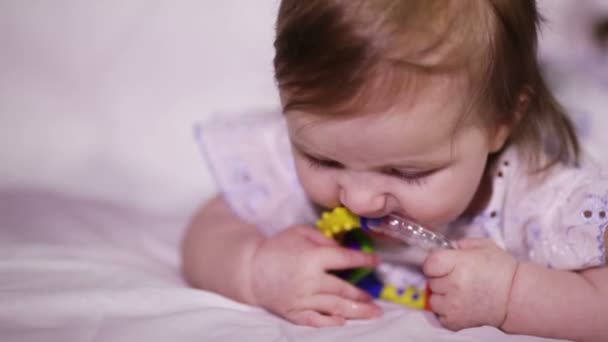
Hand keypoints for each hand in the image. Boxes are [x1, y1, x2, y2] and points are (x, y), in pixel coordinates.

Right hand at [248, 225, 382, 326]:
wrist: (249, 269)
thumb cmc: (276, 247)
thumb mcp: (299, 232)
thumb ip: (322, 238)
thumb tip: (341, 248)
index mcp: (313, 257)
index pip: (345, 259)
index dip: (363, 260)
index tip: (376, 262)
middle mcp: (310, 280)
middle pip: (343, 289)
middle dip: (363, 295)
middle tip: (376, 300)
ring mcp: (302, 298)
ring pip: (335, 306)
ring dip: (356, 311)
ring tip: (372, 313)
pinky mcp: (294, 311)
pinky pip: (315, 320)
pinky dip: (330, 322)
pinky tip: (342, 322)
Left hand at [422, 238, 517, 329]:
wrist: (516, 296)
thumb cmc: (501, 269)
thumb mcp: (484, 246)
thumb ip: (461, 244)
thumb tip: (447, 248)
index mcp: (459, 264)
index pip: (429, 264)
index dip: (435, 264)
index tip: (443, 265)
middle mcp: (453, 284)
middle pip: (431, 281)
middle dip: (441, 279)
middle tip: (457, 279)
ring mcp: (453, 305)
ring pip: (433, 299)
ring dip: (442, 296)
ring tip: (458, 293)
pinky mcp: (455, 321)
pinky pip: (439, 315)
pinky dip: (447, 311)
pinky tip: (460, 305)